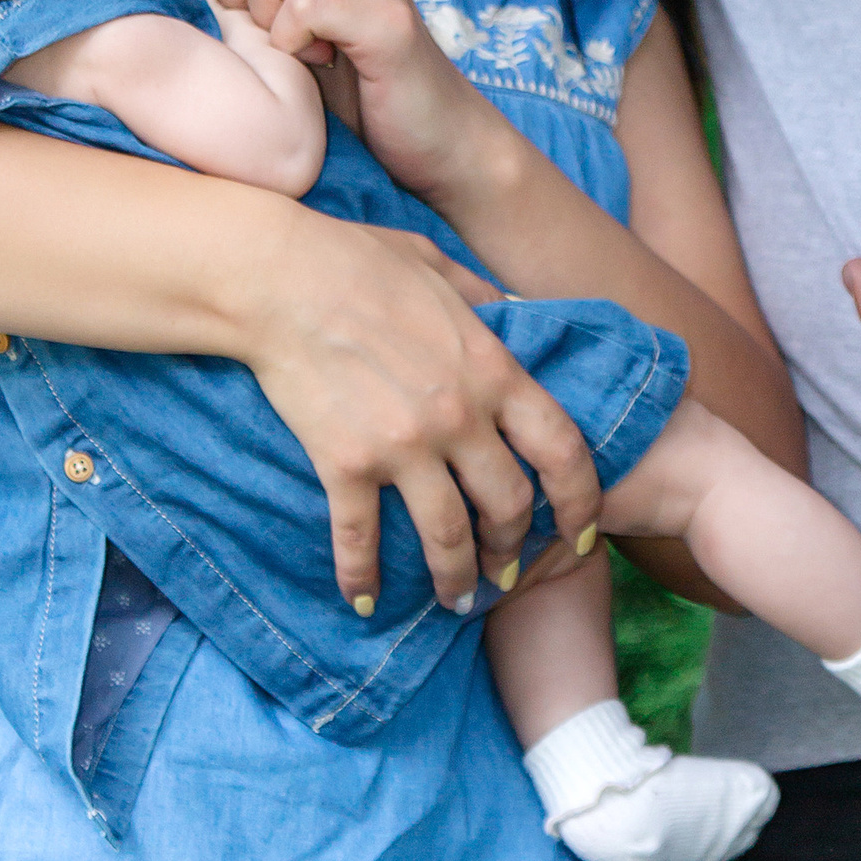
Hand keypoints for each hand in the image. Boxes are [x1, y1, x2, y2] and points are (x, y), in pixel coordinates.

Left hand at [141, 0, 496, 197]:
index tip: (194, 14)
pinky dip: (293, 43)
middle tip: (261, 38)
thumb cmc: (350, 91)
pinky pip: (303, 5)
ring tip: (297, 56)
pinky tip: (317, 65)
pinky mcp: (387, 16)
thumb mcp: (283, 30)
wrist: (435, 142)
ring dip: (263, 25)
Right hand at [248, 204, 601, 605]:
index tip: (580, 534)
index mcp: (491, 370)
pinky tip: (363, 600)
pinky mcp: (344, 464)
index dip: (581, 503)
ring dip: (457, 578)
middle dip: (513, 547)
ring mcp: (402, 446)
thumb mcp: (442, 266)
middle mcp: (458, 417)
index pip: (562, 451)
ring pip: (447, 536)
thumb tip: (518, 312)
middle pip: (508, 505)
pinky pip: (359, 539)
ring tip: (457, 599)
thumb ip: (486, 300)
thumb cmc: (358, 260)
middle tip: (505, 568)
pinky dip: (361, 577)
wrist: (279, 276)